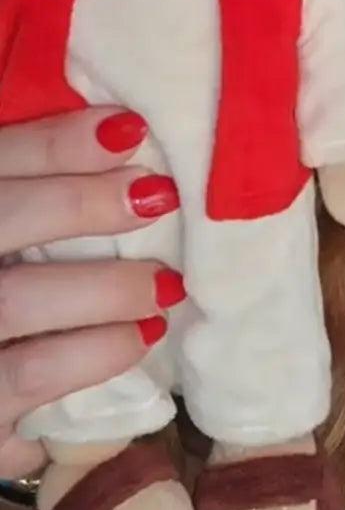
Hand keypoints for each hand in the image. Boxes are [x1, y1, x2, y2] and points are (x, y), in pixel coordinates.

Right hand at [0, 109, 180, 481]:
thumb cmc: (14, 277)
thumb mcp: (14, 231)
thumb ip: (38, 191)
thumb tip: (124, 137)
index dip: (55, 144)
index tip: (129, 131)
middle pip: (1, 216)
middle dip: (79, 204)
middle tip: (156, 197)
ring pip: (20, 302)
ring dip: (104, 290)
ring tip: (162, 287)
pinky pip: (29, 379)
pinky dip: (91, 358)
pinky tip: (135, 341)